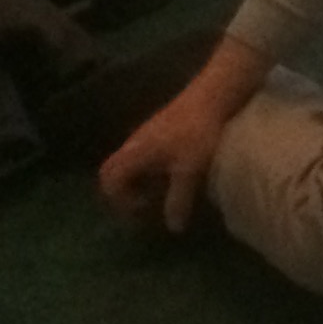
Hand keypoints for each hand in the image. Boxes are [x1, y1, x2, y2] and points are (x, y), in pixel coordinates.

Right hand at [96, 34, 270, 232]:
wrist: (213, 95)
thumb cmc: (199, 132)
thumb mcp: (190, 170)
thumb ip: (179, 199)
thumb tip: (173, 227)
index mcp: (134, 152)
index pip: (109, 179)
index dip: (119, 200)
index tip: (144, 210)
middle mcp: (133, 143)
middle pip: (114, 171)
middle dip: (124, 193)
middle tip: (146, 207)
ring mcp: (146, 135)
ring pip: (130, 163)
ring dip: (139, 182)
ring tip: (161, 196)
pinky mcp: (160, 131)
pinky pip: (144, 156)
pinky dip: (151, 172)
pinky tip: (174, 177)